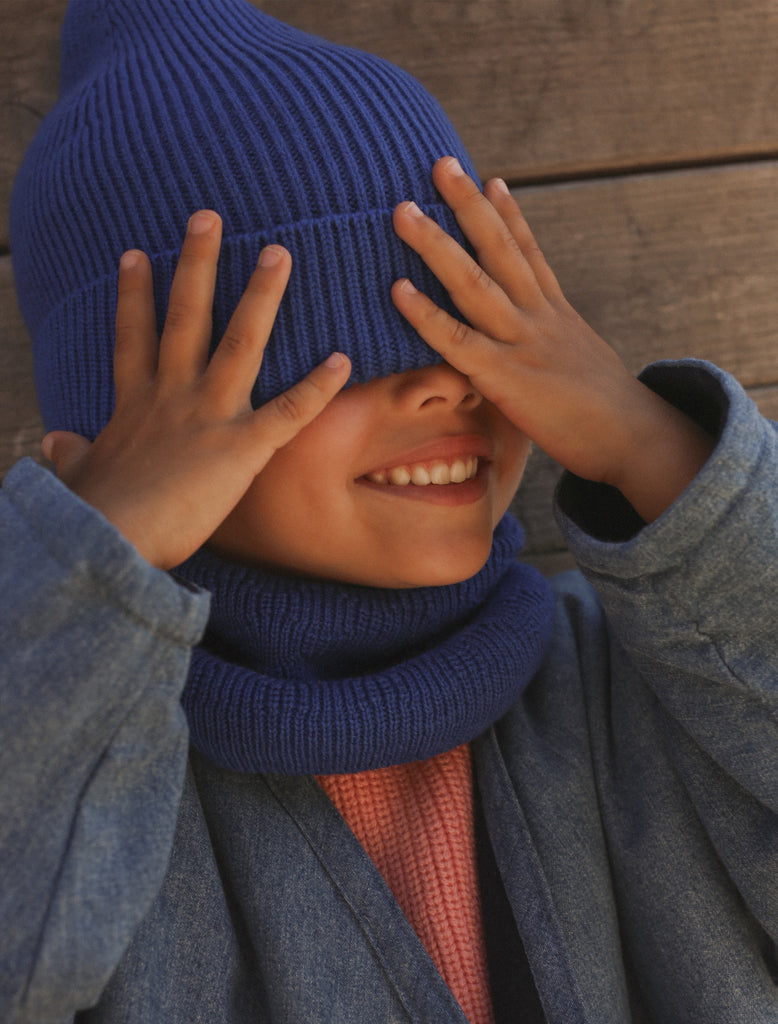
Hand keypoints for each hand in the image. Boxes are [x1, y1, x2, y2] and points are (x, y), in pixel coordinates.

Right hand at [42, 211, 350, 568]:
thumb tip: (52, 443)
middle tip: (209, 217)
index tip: (136, 254)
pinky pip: (289, 412)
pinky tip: (343, 360)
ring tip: (281, 252)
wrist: (111, 539)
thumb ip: (72, 454)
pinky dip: (318, 386)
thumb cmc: (96, 513)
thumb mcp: (80, 475)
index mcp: (136, 403)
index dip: (135, 294)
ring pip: (240, 341)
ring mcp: (208, 415)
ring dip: (262, 296)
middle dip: (197, 263)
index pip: (134, 336)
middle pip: (185, 316)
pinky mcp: (242, 447)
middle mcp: (172, 395)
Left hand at [392, 157, 713, 521]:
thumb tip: (549, 348)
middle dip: (468, 204)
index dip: (509, 214)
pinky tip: (398, 289)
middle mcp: (540, 317)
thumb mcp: (583, 365)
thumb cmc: (608, 413)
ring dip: (437, 243)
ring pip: (473, 282)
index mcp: (558, 314)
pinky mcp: (505, 378)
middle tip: (439, 164)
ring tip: (403, 211)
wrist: (635, 439)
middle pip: (500, 249)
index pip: (530, 253)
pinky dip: (426, 314)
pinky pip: (457, 341)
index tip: (488, 178)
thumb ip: (558, 348)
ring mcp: (522, 343)